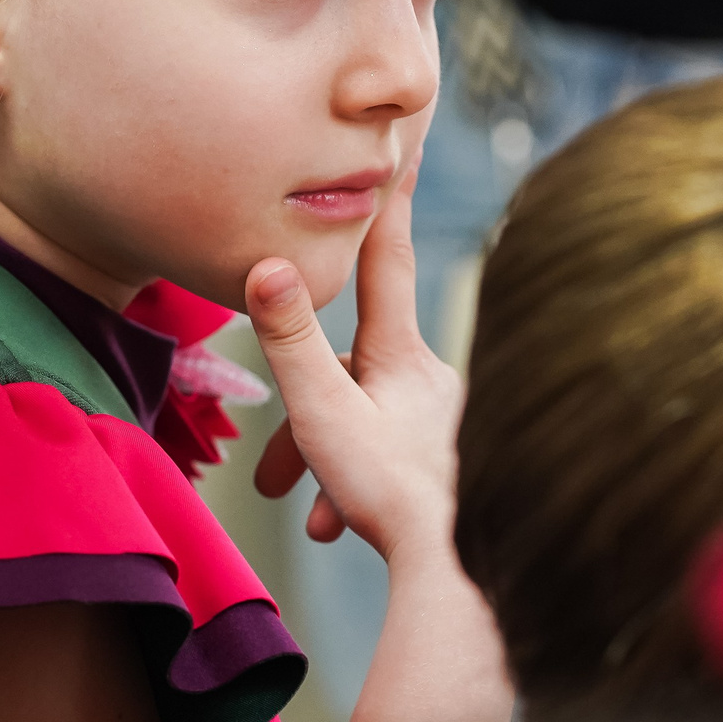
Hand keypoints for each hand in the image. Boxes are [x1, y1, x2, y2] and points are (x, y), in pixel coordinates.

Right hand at [245, 165, 462, 561]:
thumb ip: (290, 342)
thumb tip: (266, 266)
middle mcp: (430, 380)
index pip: (387, 260)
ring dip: (326, 461)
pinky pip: (390, 457)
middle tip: (271, 476)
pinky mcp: (450, 462)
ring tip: (314, 514)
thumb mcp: (323, 413)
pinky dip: (356, 485)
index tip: (403, 148)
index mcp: (399, 357)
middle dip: (306, 409)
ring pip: (365, 418)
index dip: (385, 204)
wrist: (457, 573)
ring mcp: (446, 422)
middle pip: (350, 367)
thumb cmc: (391, 494)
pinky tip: (343, 524)